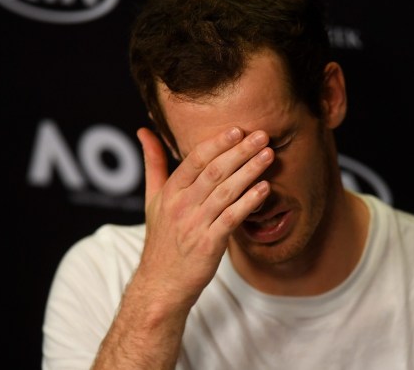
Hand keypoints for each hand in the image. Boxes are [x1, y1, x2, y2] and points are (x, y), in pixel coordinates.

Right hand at [134, 126, 273, 306]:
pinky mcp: (209, 244)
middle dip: (240, 151)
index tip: (238, 129)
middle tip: (262, 135)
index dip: (217, 143)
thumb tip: (144, 130)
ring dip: (249, 171)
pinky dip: (249, 202)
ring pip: (226, 192)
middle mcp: (181, 206)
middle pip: (214, 172)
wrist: (161, 283)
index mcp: (170, 192)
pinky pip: (231, 219)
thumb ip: (153, 163)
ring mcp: (195, 225)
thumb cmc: (161, 238)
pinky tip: (265, 189)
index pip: (194, 160)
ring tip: (268, 155)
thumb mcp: (152, 198)